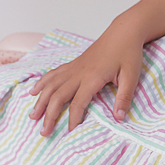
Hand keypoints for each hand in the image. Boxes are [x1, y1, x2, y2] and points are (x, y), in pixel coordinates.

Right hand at [28, 15, 144, 136]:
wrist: (124, 31)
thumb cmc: (128, 52)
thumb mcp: (131, 76)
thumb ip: (124, 97)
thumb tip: (118, 118)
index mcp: (93, 77)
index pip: (78, 103)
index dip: (73, 120)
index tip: (70, 134)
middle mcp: (79, 72)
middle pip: (58, 96)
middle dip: (49, 115)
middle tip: (44, 132)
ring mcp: (75, 67)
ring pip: (52, 84)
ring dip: (41, 100)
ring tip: (33, 116)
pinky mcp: (75, 63)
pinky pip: (54, 73)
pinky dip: (42, 82)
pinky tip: (34, 90)